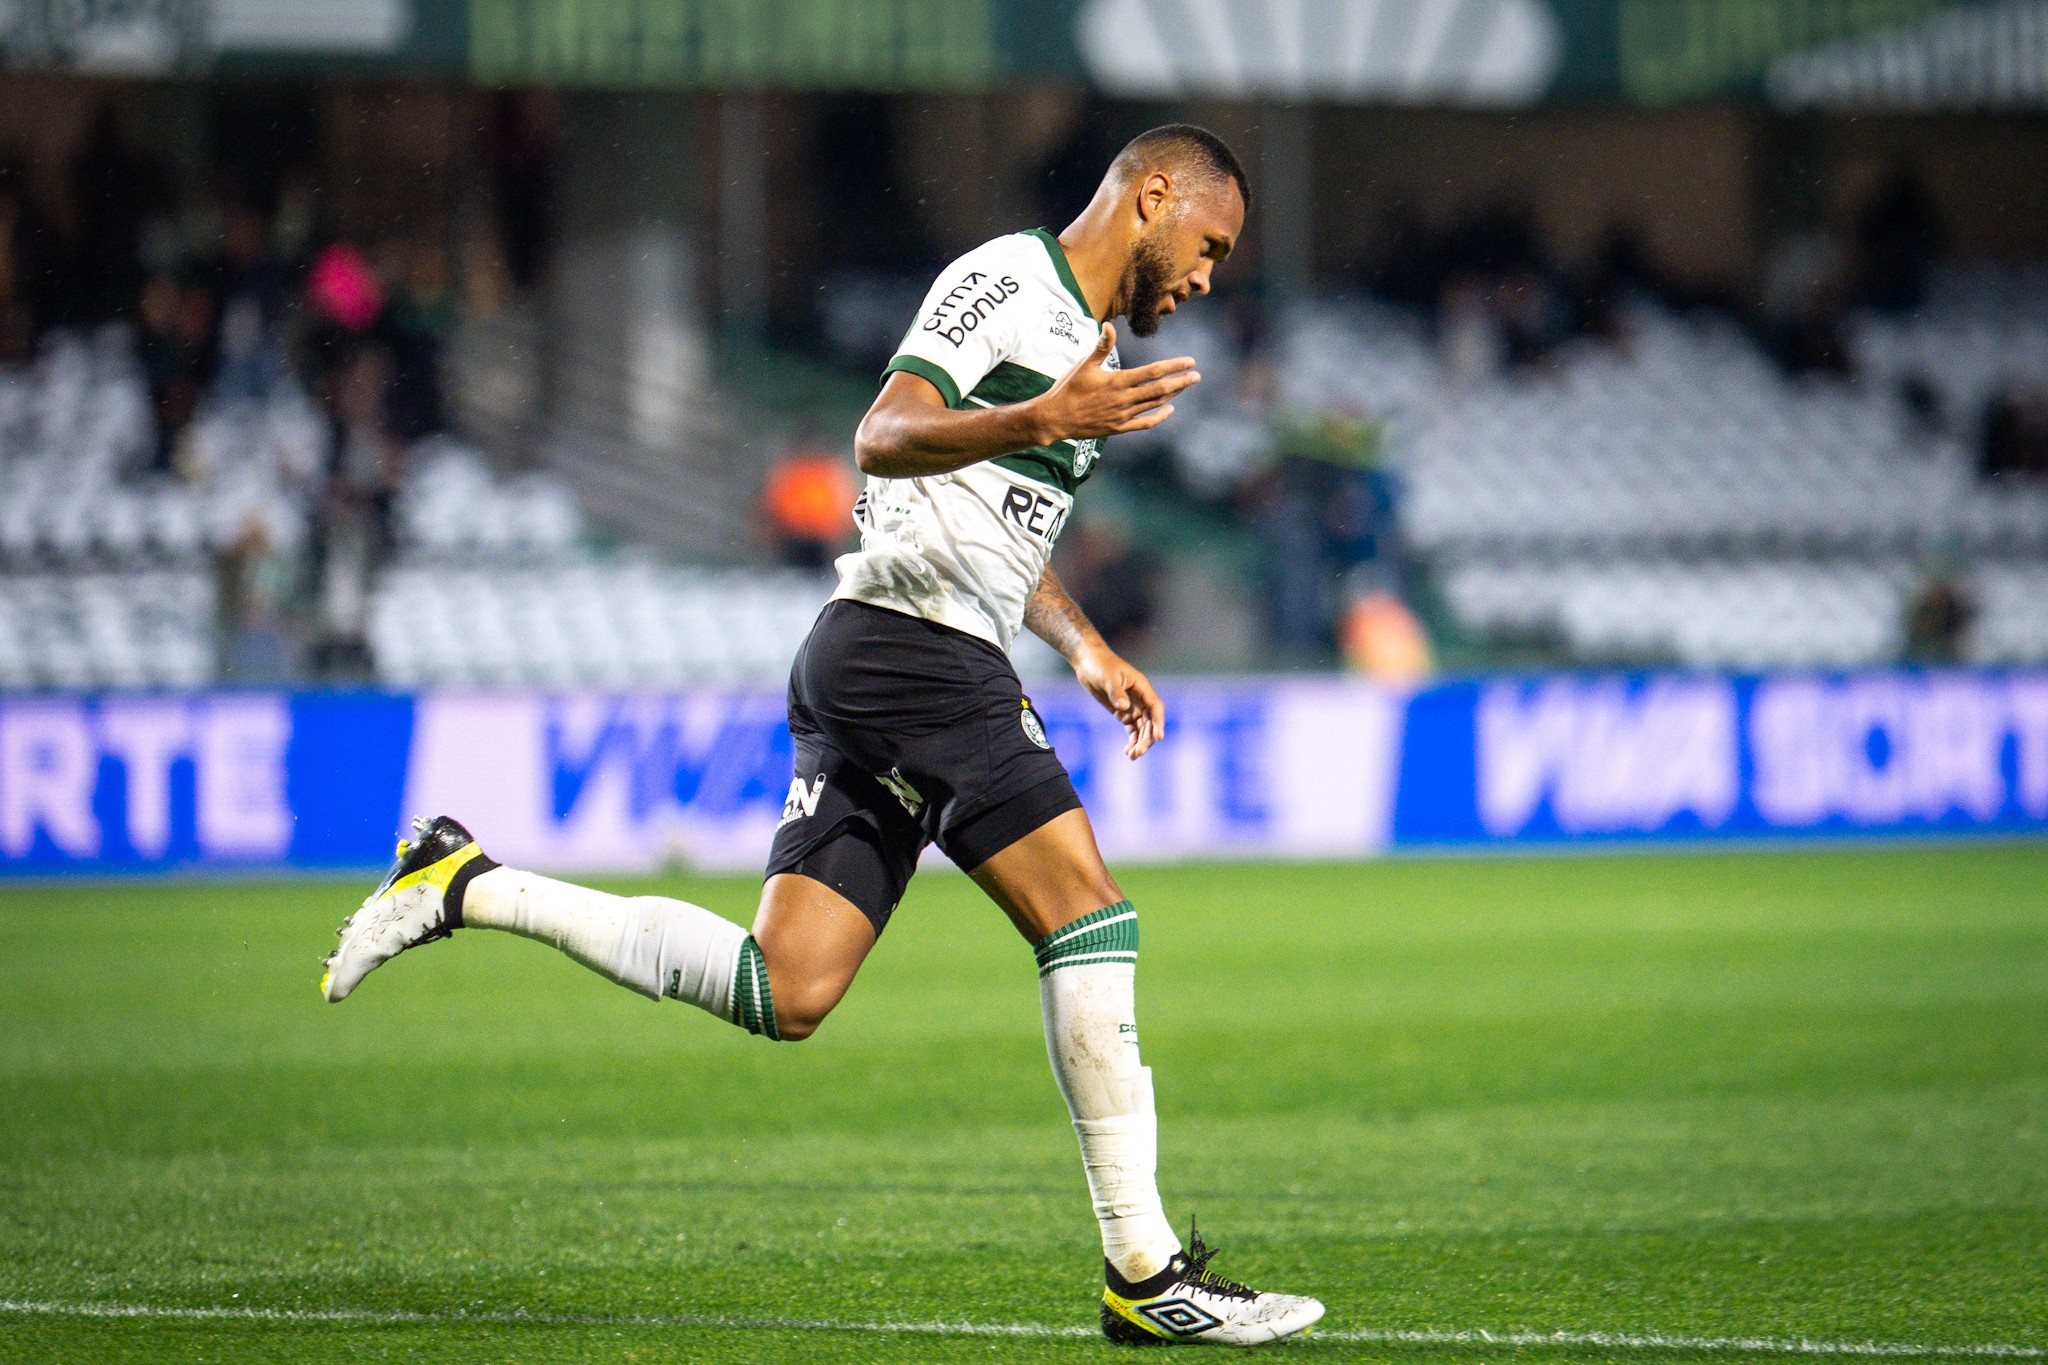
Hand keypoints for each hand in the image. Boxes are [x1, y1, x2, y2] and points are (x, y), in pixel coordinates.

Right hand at [1029, 322, 1198, 444]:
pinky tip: (1169, 409)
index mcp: (1117, 381)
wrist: (1055, 418)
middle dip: (1181, 381)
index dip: (1174, 366)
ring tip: (1185, 385)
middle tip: (1197, 375)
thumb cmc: (1068, 388)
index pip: (1153, 372)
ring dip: (1172, 394)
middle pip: (1160, 389)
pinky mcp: (1119, 428)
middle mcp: (1124, 399)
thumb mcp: (1084, 365)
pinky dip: (1159, 417)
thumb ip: (1101, 346)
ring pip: (1155, 404)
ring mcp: (1123, 415)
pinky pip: (1145, 423)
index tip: (1190, 361)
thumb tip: (1109, 326)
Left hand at [1072, 641, 1165, 759]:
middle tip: (1138, 753)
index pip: (1155, 707)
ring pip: (1142, 728)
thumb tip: (1124, 708)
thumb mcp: (1108, 678)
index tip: (1158, 738)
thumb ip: (1116, 693)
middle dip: (1146, 738)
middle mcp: (1141, 698)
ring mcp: (1133, 706)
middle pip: (1150, 721)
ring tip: (1132, 756)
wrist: (1088, 662)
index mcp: (1142, 687)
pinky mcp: (1122, 712)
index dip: (1158, 722)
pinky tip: (1127, 751)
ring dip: (1140, 742)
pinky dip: (1132, 740)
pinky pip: (1132, 729)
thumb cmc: (1100, 665)